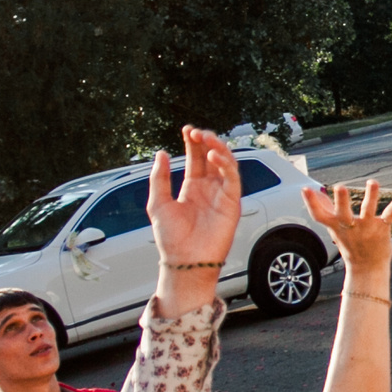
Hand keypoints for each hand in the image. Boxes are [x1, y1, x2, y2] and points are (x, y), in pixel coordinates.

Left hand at [149, 127, 242, 305]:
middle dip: (206, 141)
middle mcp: (209, 188)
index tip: (186, 130)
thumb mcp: (158, 204)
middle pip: (212, 156)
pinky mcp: (232, 203)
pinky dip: (226, 164)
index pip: (196, 158)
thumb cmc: (171, 237)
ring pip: (226, 163)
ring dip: (218, 147)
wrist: (185, 261)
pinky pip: (233, 178)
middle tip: (196, 132)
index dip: (193, 143)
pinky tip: (214, 156)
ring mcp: (222, 194)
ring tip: (206, 138)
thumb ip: (160, 178)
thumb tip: (161, 153)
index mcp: (192, 187)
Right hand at [304, 180, 391, 277]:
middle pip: (343, 214)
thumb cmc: (349, 244)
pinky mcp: (382, 228)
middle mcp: (350, 226)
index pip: (319, 215)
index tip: (305, 189)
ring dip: (370, 196)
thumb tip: (310, 191)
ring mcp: (366, 227)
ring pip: (367, 210)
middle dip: (341, 201)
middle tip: (339, 187)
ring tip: (372, 182)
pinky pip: (390, 214)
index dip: (311, 203)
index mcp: (336, 226)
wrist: (366, 269)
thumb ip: (324, 208)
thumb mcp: (334, 227)